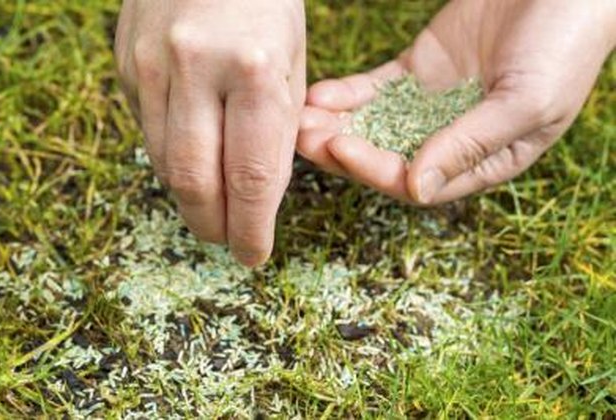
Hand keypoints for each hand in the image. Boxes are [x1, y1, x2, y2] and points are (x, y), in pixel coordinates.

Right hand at [115, 0, 305, 265]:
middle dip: (213, 225)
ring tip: (213, 209)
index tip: (254, 254)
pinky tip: (193, 159)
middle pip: (195, 182)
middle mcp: (194, 70)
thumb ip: (275, 133)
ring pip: (164, 163)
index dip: (251, 228)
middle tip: (228, 240)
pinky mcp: (126, 64)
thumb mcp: (293, 63)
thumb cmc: (267, 3)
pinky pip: (147, 131)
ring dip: (190, 198)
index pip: (250, 178)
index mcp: (253, 71)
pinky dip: (172, 158)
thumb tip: (257, 199)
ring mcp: (150, 65)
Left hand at [299, 0, 615, 204]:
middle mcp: (452, 139)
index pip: (418, 181)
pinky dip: (349, 93)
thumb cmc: (566, 45)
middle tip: (303, 138)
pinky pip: (376, 89)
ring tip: (302, 117)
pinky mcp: (419, 71)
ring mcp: (432, 105)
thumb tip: (417, 189)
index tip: (341, 148)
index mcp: (483, 161)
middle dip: (343, 151)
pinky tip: (322, 93)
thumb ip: (471, 145)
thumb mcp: (528, 102)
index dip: (376, 169)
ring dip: (338, 125)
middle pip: (386, 158)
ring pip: (375, 125)